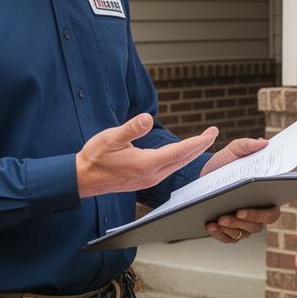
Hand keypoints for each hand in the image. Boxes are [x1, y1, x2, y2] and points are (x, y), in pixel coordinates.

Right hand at [76, 114, 216, 197]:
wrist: (83, 179)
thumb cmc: (95, 157)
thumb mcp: (111, 138)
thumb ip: (131, 128)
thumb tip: (147, 117)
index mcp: (147, 164)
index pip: (180, 152)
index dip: (198, 142)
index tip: (211, 133)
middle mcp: (152, 175)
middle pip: (183, 160)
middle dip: (200, 146)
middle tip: (213, 133)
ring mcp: (149, 179)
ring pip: (177, 165)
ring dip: (191, 153)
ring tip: (202, 141)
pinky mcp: (145, 180)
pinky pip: (169, 168)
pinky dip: (180, 158)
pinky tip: (181, 153)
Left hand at [200, 137, 279, 242]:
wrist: (203, 175)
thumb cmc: (224, 163)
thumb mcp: (233, 151)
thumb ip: (247, 145)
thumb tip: (264, 142)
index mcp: (264, 196)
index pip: (272, 211)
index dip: (261, 214)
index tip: (243, 208)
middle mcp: (257, 213)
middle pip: (257, 226)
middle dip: (243, 221)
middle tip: (230, 213)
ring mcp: (243, 224)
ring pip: (242, 233)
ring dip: (231, 227)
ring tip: (218, 219)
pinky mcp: (229, 230)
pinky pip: (227, 238)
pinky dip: (219, 234)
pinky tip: (210, 225)